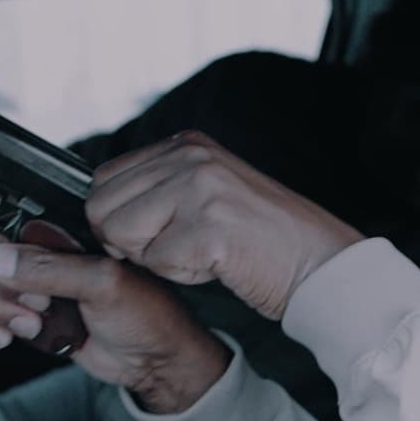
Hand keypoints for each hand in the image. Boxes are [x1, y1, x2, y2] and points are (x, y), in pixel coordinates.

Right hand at [0, 225, 230, 413]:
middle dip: (2, 285)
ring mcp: (44, 285)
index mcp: (74, 235)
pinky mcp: (37, 313)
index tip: (5, 267)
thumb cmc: (149, 318)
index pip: (18, 221)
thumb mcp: (102, 286)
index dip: (1, 241)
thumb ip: (50, 269)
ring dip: (0, 309)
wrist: (155, 364)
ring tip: (34, 324)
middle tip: (37, 304)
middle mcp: (55, 255)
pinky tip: (11, 335)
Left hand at [85, 130, 363, 319]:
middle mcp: (190, 158)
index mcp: (186, 145)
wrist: (320, 262)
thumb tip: (99, 211)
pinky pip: (157, 261)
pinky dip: (183, 275)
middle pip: (102, 207)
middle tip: (182, 248)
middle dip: (131, 242)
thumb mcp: (208, 193)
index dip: (119, 219)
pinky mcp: (209, 226)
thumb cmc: (263, 239)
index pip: (104, 180)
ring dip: (155, 258)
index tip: (161, 234)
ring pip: (121, 234)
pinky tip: (218, 264)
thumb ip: (160, 189)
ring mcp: (201, 188)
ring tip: (201, 253)